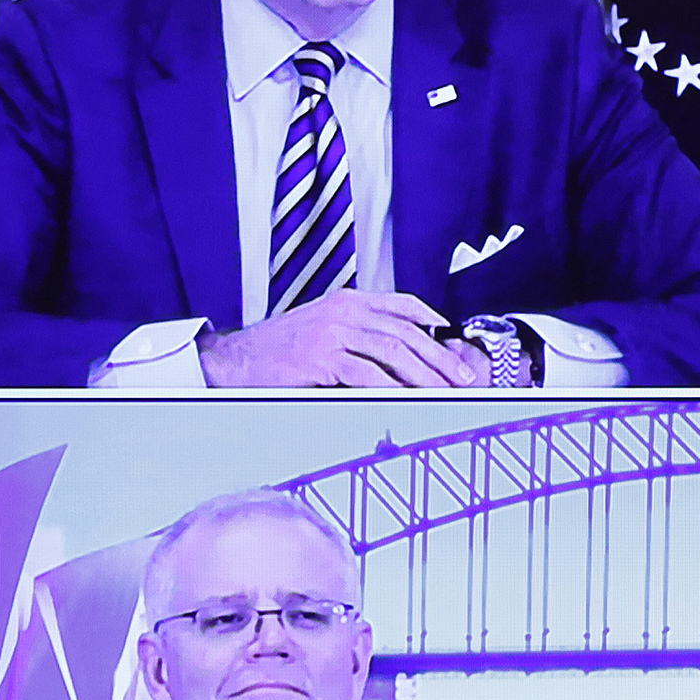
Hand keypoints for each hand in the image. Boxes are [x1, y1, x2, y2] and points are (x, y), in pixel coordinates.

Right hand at [199, 292, 483, 388]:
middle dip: (440, 355)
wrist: (237, 360)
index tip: (454, 340)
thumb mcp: (324, 329)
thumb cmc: (280, 350)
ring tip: (444, 390)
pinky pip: (366, 373)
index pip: (403, 304)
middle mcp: (344, 311)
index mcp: (348, 301)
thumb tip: (402, 357)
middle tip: (462, 376)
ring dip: (424, 373)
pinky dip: (391, 386)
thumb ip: (360, 335)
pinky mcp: (321, 358)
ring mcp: (332, 333)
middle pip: (406, 331)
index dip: (433, 321)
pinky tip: (406, 398)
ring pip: (392, 351)